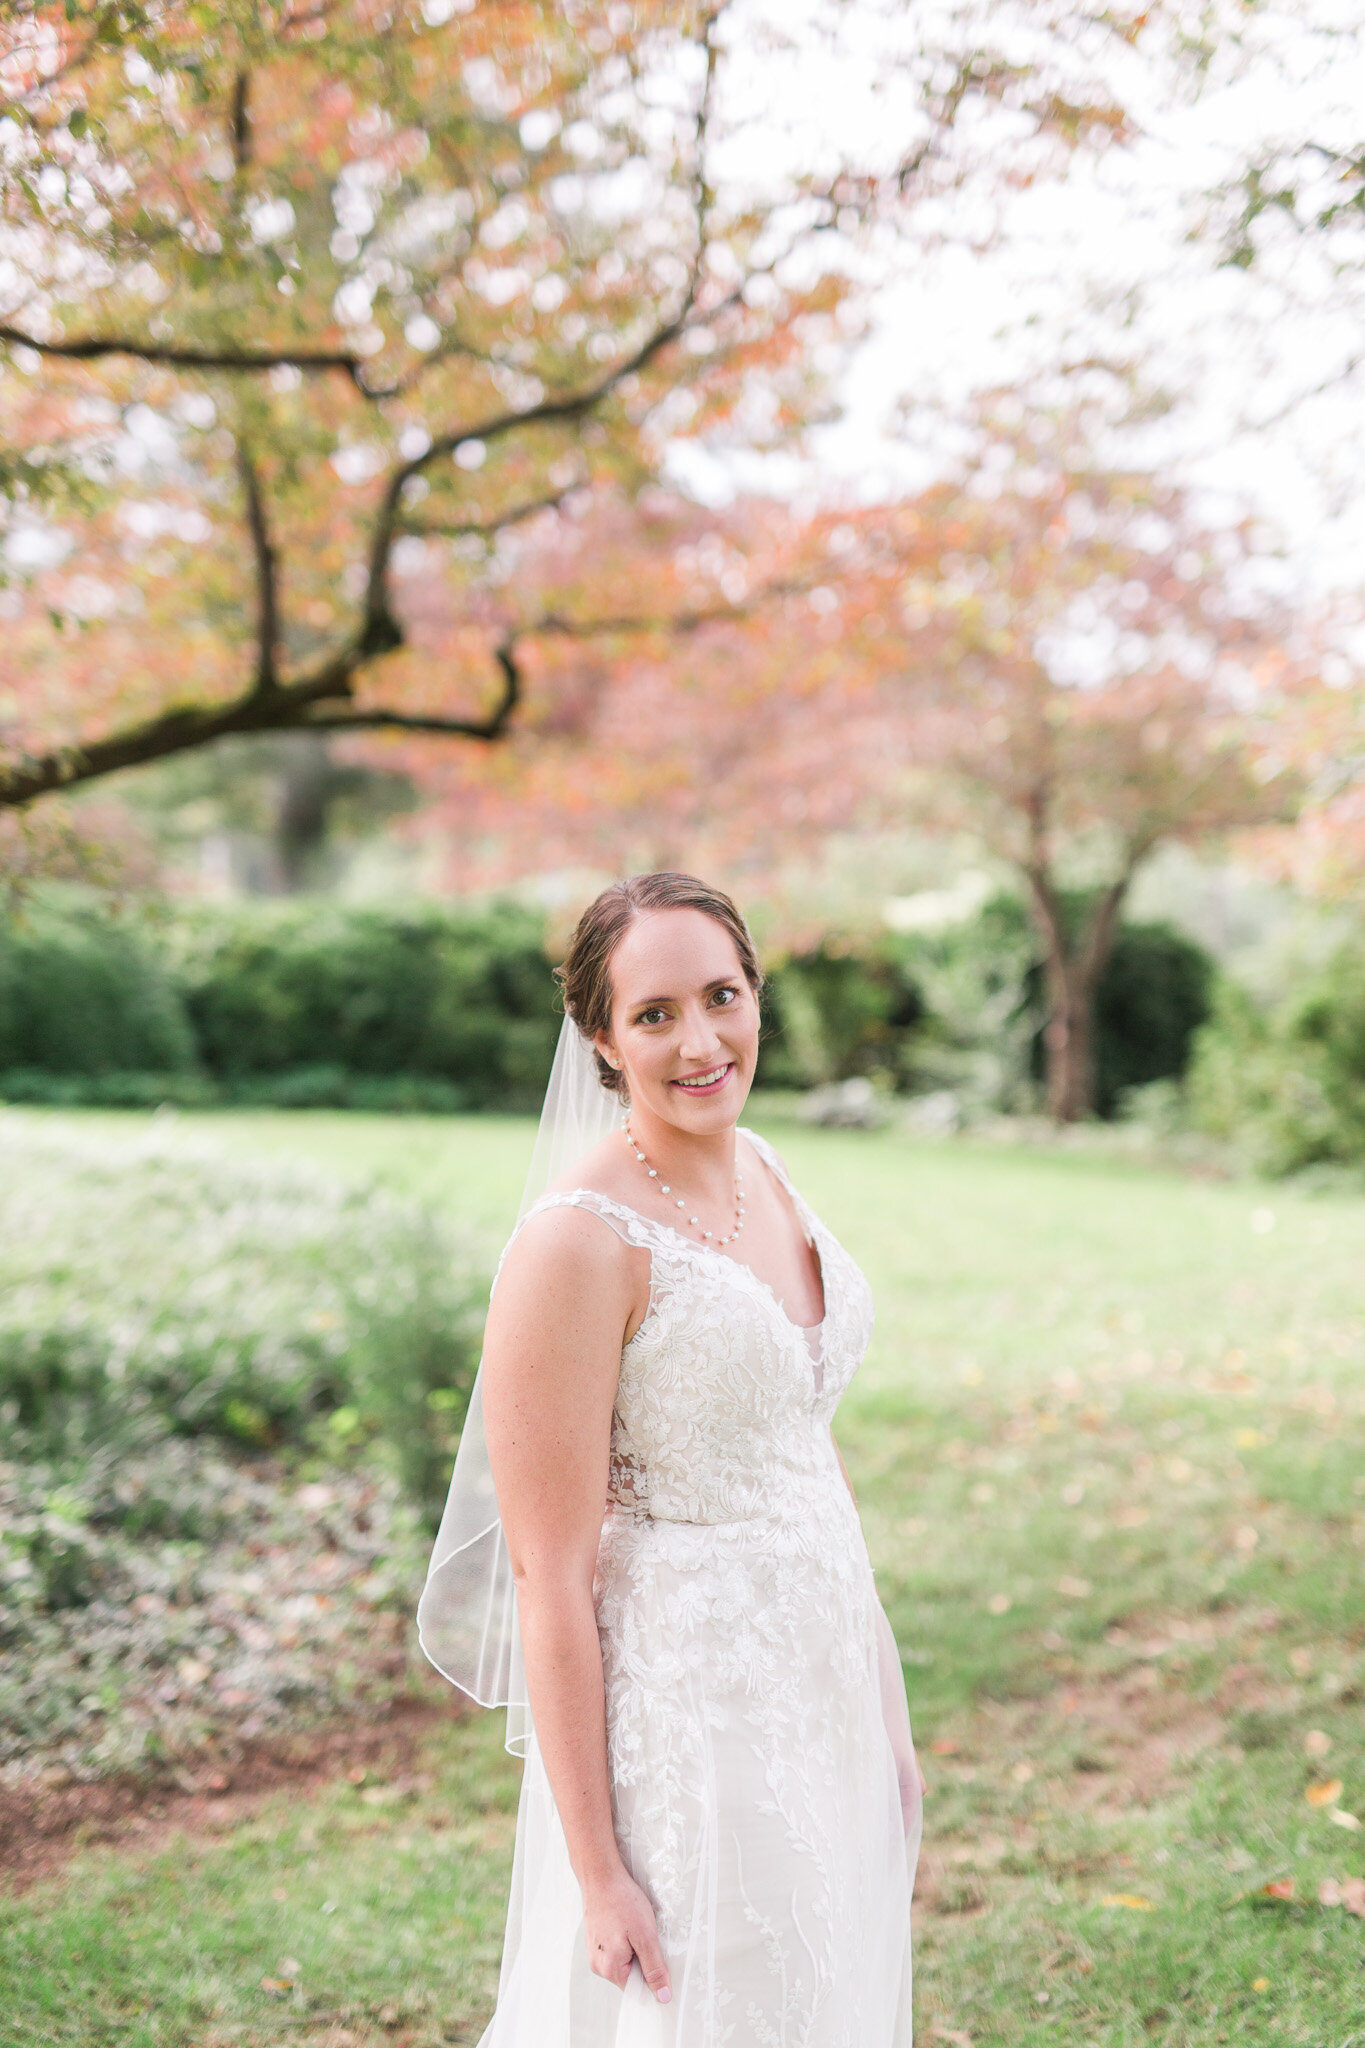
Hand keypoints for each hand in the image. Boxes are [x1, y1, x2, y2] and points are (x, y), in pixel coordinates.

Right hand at [582, 1863, 671, 2003]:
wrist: (601, 1874)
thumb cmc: (621, 1901)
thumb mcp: (645, 1935)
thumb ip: (654, 1968)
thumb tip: (662, 1996)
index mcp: (610, 1969)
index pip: (636, 1989)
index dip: (652, 1977)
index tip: (657, 1957)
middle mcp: (598, 1964)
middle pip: (630, 1974)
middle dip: (643, 1958)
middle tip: (646, 1934)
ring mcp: (595, 1951)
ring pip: (623, 1959)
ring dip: (634, 1947)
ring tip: (634, 1925)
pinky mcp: (596, 1938)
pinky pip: (616, 1948)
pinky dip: (625, 1938)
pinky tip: (626, 1921)